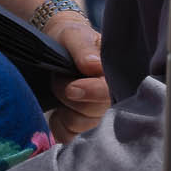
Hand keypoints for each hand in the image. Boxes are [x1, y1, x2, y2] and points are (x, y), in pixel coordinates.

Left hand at [45, 10, 108, 140]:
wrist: (55, 47)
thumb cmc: (68, 38)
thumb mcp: (73, 35)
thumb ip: (82, 48)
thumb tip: (93, 65)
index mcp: (114, 75)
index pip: (109, 93)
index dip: (91, 93)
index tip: (72, 88)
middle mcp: (110, 98)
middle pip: (94, 114)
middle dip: (71, 99)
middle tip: (59, 81)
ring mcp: (96, 114)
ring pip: (82, 127)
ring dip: (66, 112)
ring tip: (59, 92)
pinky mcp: (80, 125)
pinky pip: (70, 136)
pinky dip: (60, 126)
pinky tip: (57, 111)